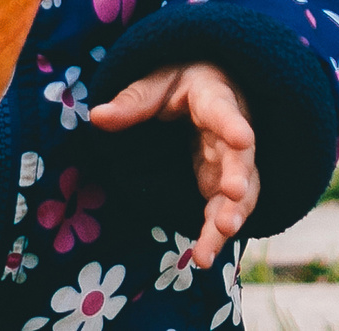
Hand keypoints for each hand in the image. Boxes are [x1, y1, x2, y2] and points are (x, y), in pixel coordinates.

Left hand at [89, 62, 256, 265]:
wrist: (210, 86)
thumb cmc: (182, 81)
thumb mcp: (158, 81)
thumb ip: (133, 100)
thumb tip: (96, 116)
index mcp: (214, 97)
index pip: (224, 110)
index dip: (233, 125)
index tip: (242, 138)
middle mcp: (231, 132)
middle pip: (240, 157)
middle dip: (238, 176)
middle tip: (234, 194)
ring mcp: (230, 162)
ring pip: (240, 191)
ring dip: (232, 213)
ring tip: (221, 234)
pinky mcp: (222, 185)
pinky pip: (225, 210)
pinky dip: (216, 233)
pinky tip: (204, 257)